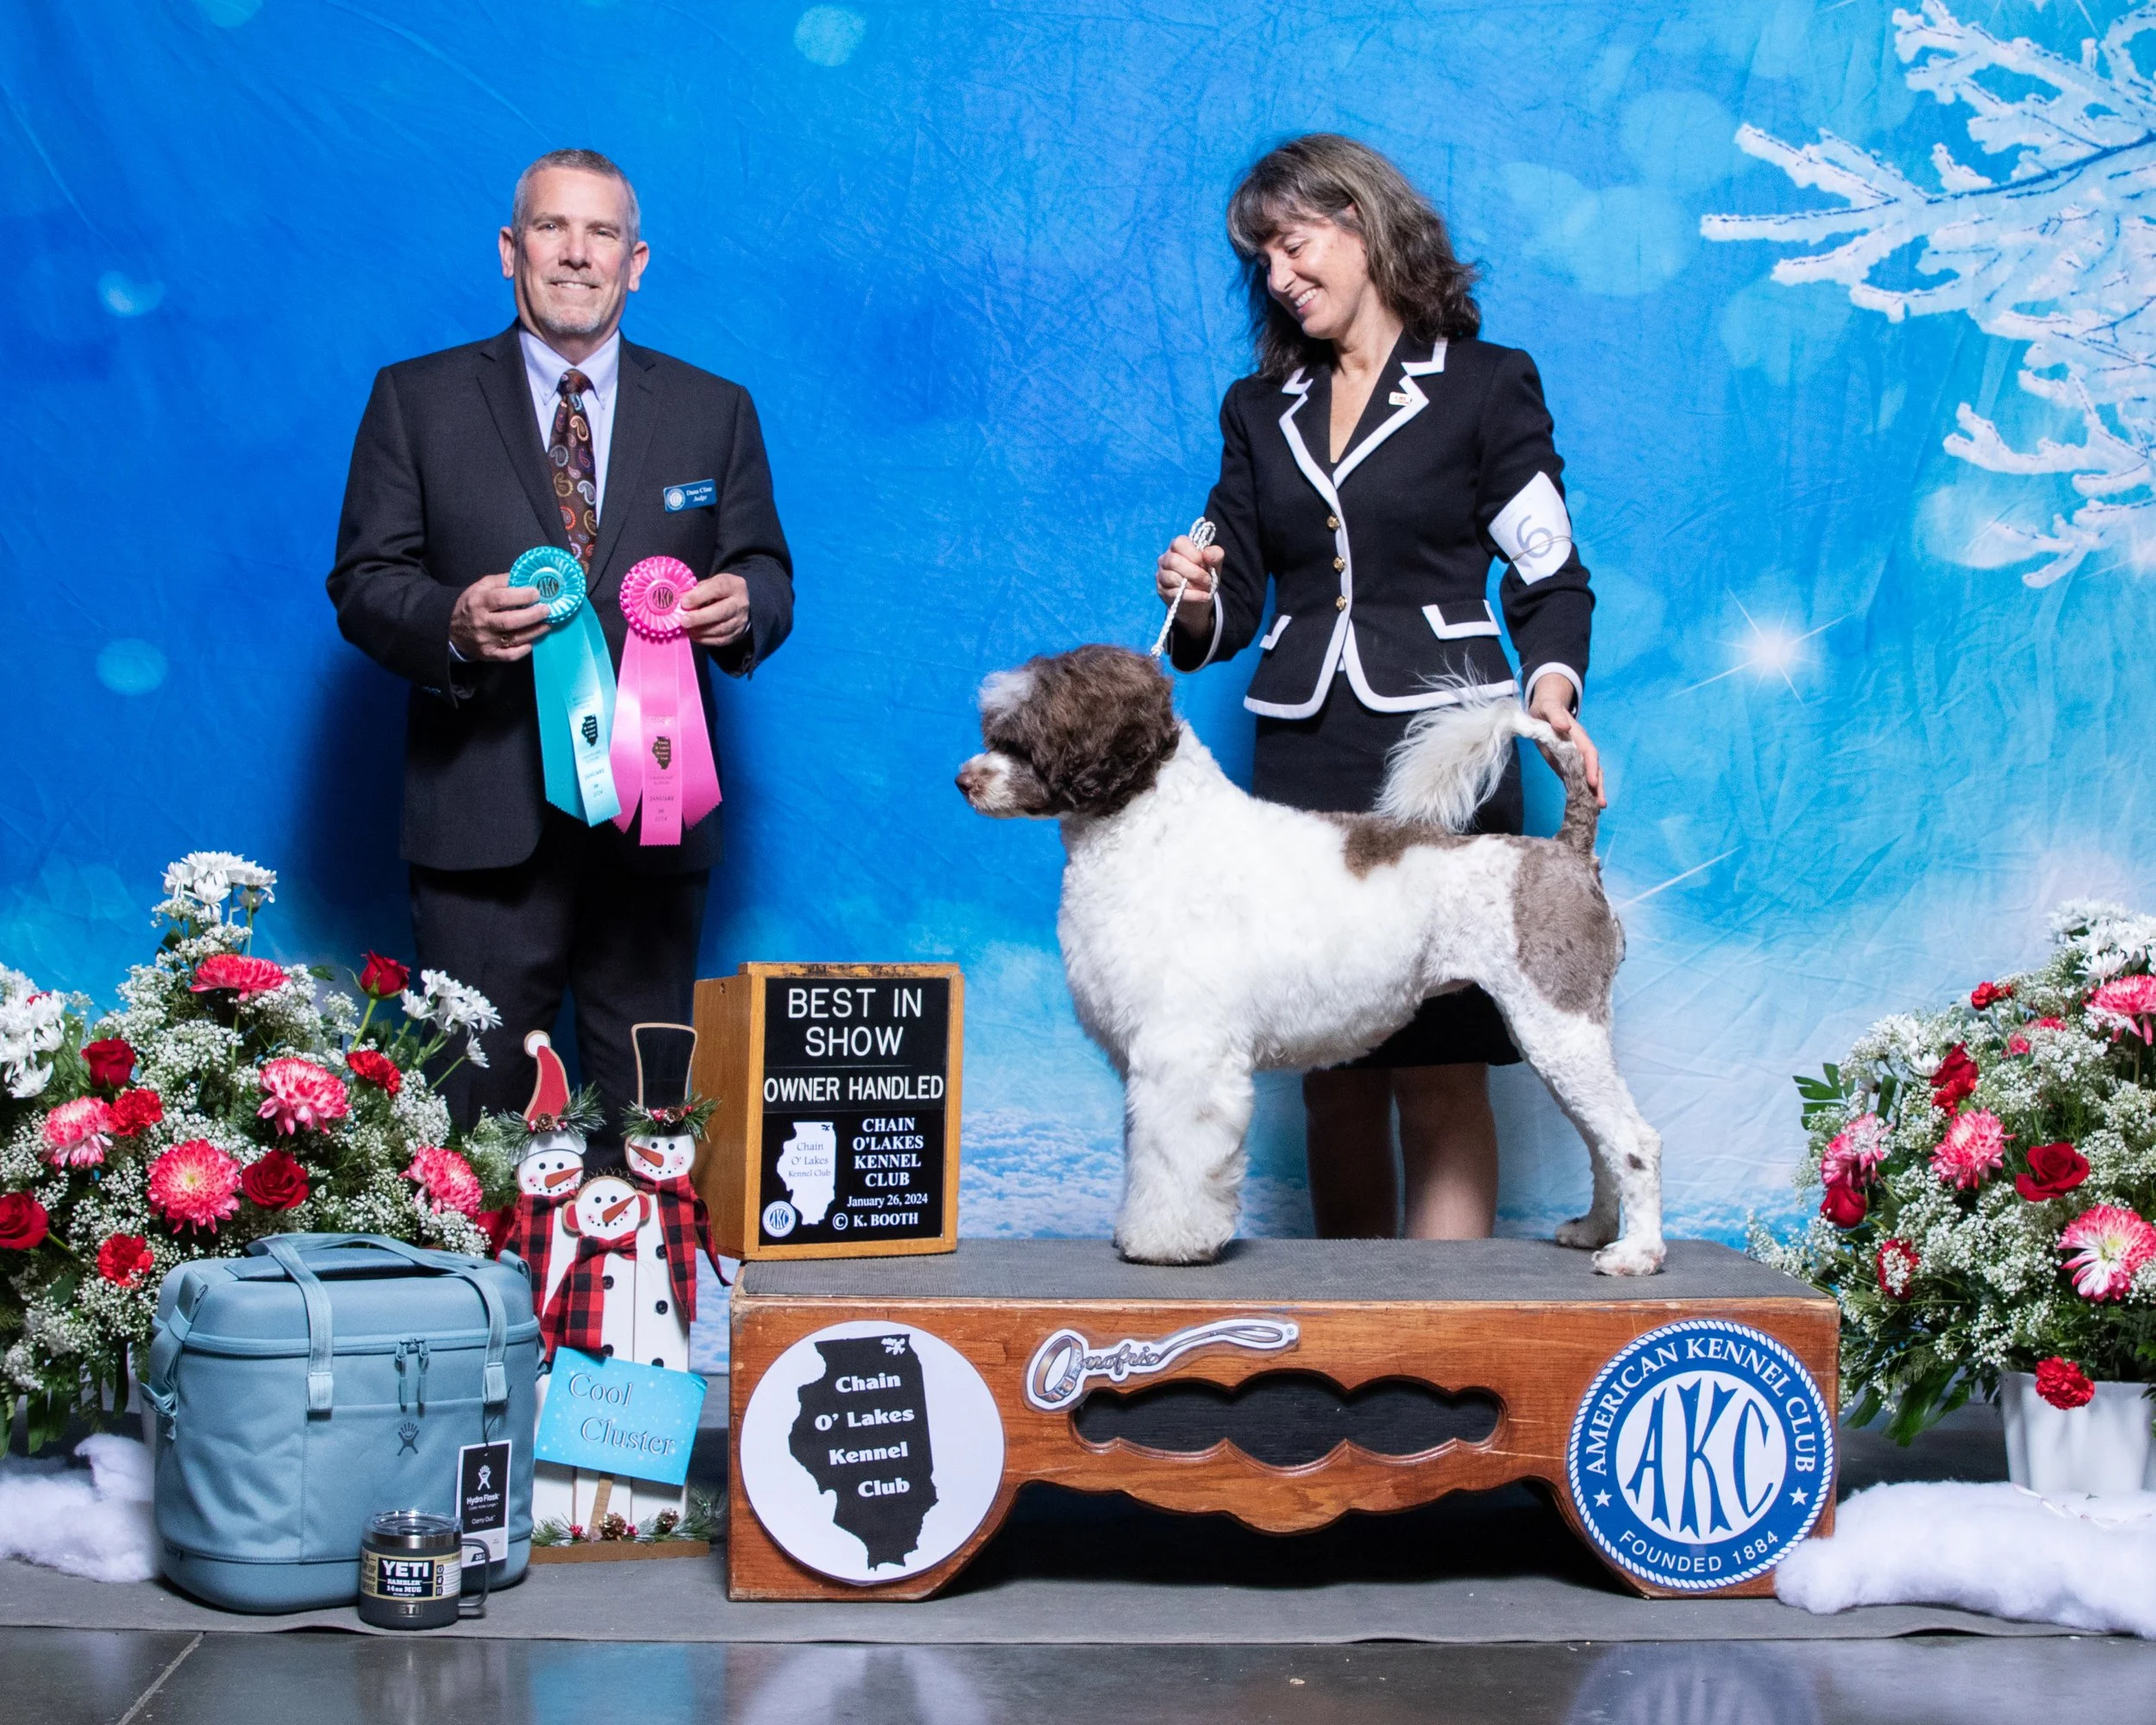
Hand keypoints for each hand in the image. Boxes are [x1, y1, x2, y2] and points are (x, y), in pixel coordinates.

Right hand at [450, 574, 552, 662]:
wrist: (452, 630)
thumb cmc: (471, 605)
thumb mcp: (481, 587)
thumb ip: (502, 581)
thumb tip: (525, 577)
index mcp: (478, 602)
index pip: (500, 599)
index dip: (521, 596)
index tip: (537, 593)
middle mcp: (481, 622)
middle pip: (509, 621)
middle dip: (532, 615)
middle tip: (547, 610)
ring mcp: (485, 640)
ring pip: (513, 638)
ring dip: (534, 631)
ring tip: (547, 624)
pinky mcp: (489, 654)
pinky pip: (510, 655)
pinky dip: (524, 649)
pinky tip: (532, 641)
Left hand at [680, 571, 750, 647]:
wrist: (739, 605)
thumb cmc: (719, 592)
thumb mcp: (711, 583)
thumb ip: (697, 590)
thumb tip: (680, 601)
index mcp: (734, 586)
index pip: (718, 588)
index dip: (700, 595)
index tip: (684, 602)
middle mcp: (740, 604)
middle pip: (722, 612)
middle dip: (700, 617)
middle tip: (684, 621)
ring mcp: (740, 621)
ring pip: (721, 629)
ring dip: (701, 630)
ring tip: (687, 629)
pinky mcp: (736, 635)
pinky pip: (720, 640)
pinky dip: (704, 639)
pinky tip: (694, 634)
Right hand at [1155, 535, 1223, 634]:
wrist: (1200, 597)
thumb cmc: (1205, 574)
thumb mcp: (1214, 564)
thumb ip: (1215, 555)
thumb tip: (1207, 554)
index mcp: (1178, 547)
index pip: (1179, 543)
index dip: (1193, 553)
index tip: (1203, 562)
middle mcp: (1166, 559)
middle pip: (1173, 561)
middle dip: (1194, 572)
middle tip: (1207, 580)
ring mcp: (1161, 575)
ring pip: (1172, 577)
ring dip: (1192, 585)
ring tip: (1204, 588)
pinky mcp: (1162, 590)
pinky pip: (1174, 593)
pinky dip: (1193, 596)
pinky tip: (1203, 597)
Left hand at [1529, 674, 1605, 808]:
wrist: (1545, 709)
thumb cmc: (1547, 708)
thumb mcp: (1548, 708)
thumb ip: (1555, 716)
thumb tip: (1564, 725)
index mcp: (1577, 736)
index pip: (1589, 753)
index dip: (1592, 767)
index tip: (1593, 782)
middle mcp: (1580, 748)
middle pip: (1593, 767)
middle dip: (1598, 785)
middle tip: (1601, 803)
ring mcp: (1575, 757)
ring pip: (1588, 775)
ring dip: (1593, 791)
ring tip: (1598, 808)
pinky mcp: (1567, 764)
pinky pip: (1576, 779)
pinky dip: (1581, 791)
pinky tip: (1583, 805)